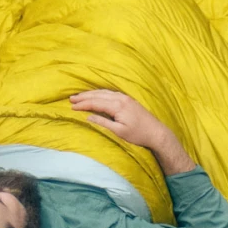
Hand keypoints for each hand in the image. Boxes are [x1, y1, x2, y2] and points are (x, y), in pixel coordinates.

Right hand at [70, 90, 195, 175]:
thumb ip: (103, 122)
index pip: (95, 103)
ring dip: (91, 93)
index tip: (71, 106)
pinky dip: (100, 93)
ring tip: (80, 96)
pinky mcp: (128, 99)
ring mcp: (125, 97)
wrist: (156, 132)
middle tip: (71, 98)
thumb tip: (88, 117)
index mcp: (117, 106)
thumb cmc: (138, 135)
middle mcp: (120, 98)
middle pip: (98, 94)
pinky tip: (96, 95)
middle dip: (84, 96)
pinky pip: (110, 93)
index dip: (83, 104)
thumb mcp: (119, 132)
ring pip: (104, 92)